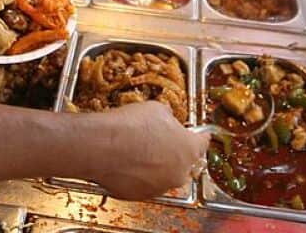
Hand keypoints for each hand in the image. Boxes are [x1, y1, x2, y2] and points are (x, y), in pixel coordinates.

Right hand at [87, 102, 208, 200]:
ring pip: (163, 176)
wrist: (102, 146)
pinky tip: (127, 162)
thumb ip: (169, 119)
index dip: (199, 136)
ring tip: (138, 151)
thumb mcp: (157, 109)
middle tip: (158, 141)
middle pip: (184, 163)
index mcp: (189, 150)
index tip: (198, 135)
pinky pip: (144, 185)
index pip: (203, 143)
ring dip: (156, 166)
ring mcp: (160, 187)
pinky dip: (139, 176)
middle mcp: (179, 173)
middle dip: (175, 153)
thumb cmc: (130, 126)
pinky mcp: (140, 196)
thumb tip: (167, 120)